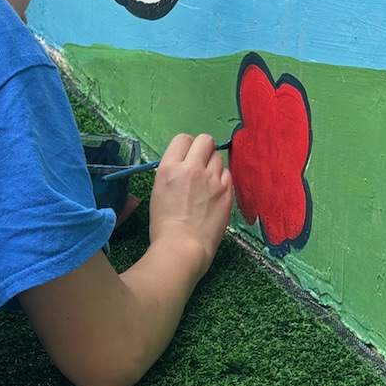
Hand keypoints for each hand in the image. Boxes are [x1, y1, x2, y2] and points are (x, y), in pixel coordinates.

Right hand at [148, 132, 233, 276]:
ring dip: (213, 165)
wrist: (182, 247)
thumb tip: (183, 166)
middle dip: (203, 149)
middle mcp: (192, 168)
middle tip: (200, 164)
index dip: (185, 147)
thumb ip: (172, 173)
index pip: (183, 139)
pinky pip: (227, 174)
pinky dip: (222, 180)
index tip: (186, 157)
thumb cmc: (164, 225)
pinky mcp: (227, 192)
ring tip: (207, 183)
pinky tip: (215, 194)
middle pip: (205, 140)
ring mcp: (212, 180)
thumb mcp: (158, 191)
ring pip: (218, 157)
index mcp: (170, 167)